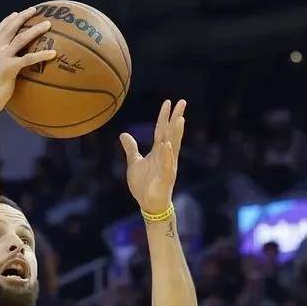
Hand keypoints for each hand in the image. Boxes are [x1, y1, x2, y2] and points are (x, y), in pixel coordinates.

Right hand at [0, 11, 56, 110]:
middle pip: (10, 28)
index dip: (7, 21)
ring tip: (47, 24)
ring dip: (35, 30)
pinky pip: (28, 59)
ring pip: (21, 38)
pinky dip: (41, 55)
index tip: (16, 14)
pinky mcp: (9, 68)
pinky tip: (52, 53)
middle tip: (34, 10)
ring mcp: (1, 57)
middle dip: (22, 17)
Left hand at [119, 99, 186, 216]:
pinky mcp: (166, 177)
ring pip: (173, 146)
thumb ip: (131, 148)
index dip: (164, 116)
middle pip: (171, 133)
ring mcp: (167, 165)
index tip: (168, 102)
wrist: (148, 203)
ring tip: (180, 118)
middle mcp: (165, 155)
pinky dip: (167, 155)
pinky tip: (168, 145)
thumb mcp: (134, 162)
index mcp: (158, 151)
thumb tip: (123, 134)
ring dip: (176, 133)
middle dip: (176, 118)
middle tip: (182, 102)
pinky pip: (167, 164)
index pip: (162, 129)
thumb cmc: (144, 184)